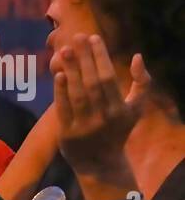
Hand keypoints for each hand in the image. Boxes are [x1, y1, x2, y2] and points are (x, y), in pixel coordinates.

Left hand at [53, 34, 148, 177]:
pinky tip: (58, 74)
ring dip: (70, 71)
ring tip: (64, 50)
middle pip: (92, 83)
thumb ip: (142, 83)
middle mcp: (103, 117)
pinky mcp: (67, 133)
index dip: (101, 57)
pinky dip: (60, 92)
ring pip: (77, 94)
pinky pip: (63, 109)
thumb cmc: (118, 129)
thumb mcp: (136, 109)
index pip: (109, 78)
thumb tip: (138, 56)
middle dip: (84, 58)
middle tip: (76, 37)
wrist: (99, 162)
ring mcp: (84, 126)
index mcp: (121, 110)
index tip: (94, 38)